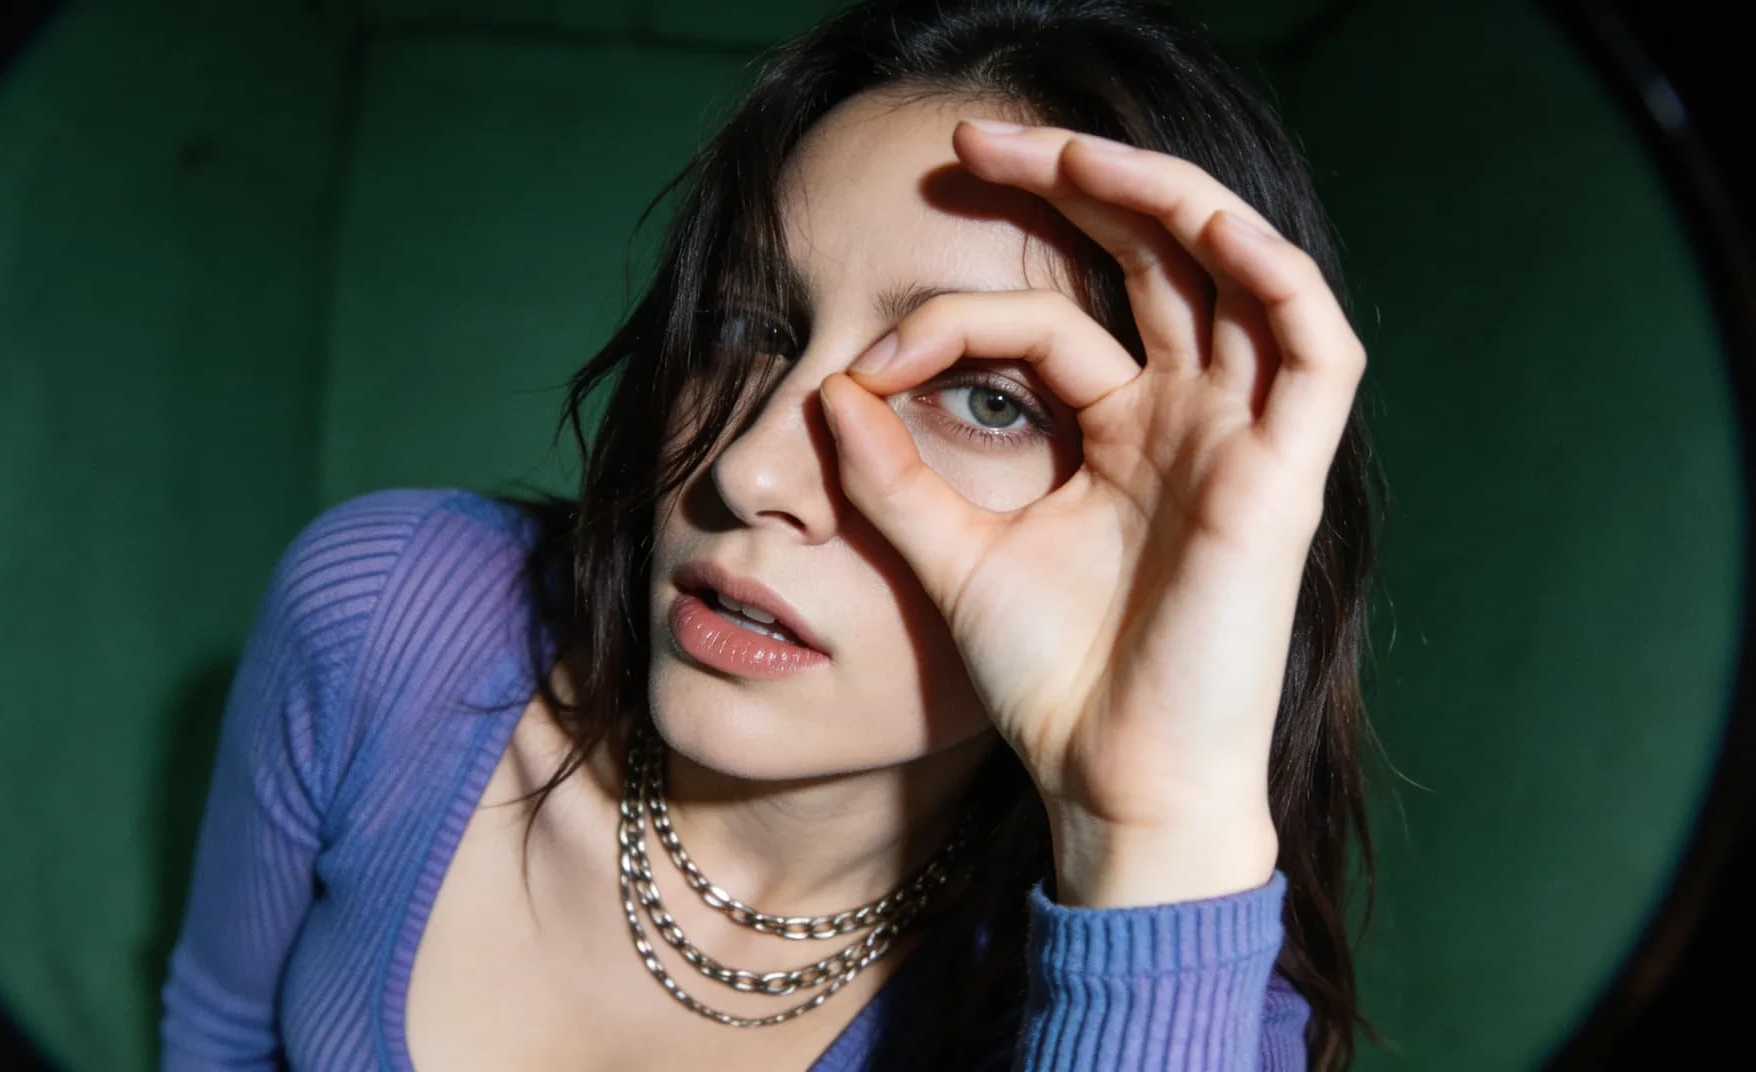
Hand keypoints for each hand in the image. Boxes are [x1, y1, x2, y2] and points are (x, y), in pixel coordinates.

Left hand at [816, 120, 1366, 907]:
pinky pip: (1314, 350)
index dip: (955, 318)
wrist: (1112, 783)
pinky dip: (1273, 276)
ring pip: (1238, 272)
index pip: (1050, 323)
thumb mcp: (952, 556)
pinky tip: (1202, 225)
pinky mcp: (1286, 478)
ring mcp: (1243, 442)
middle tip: (975, 142)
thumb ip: (896, 475)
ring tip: (1066, 154)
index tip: (866, 358)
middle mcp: (1189, 420)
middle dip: (1074, 185)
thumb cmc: (1050, 683)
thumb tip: (829, 389)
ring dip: (1163, 199)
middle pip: (1155, 258)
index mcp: (1123, 434)